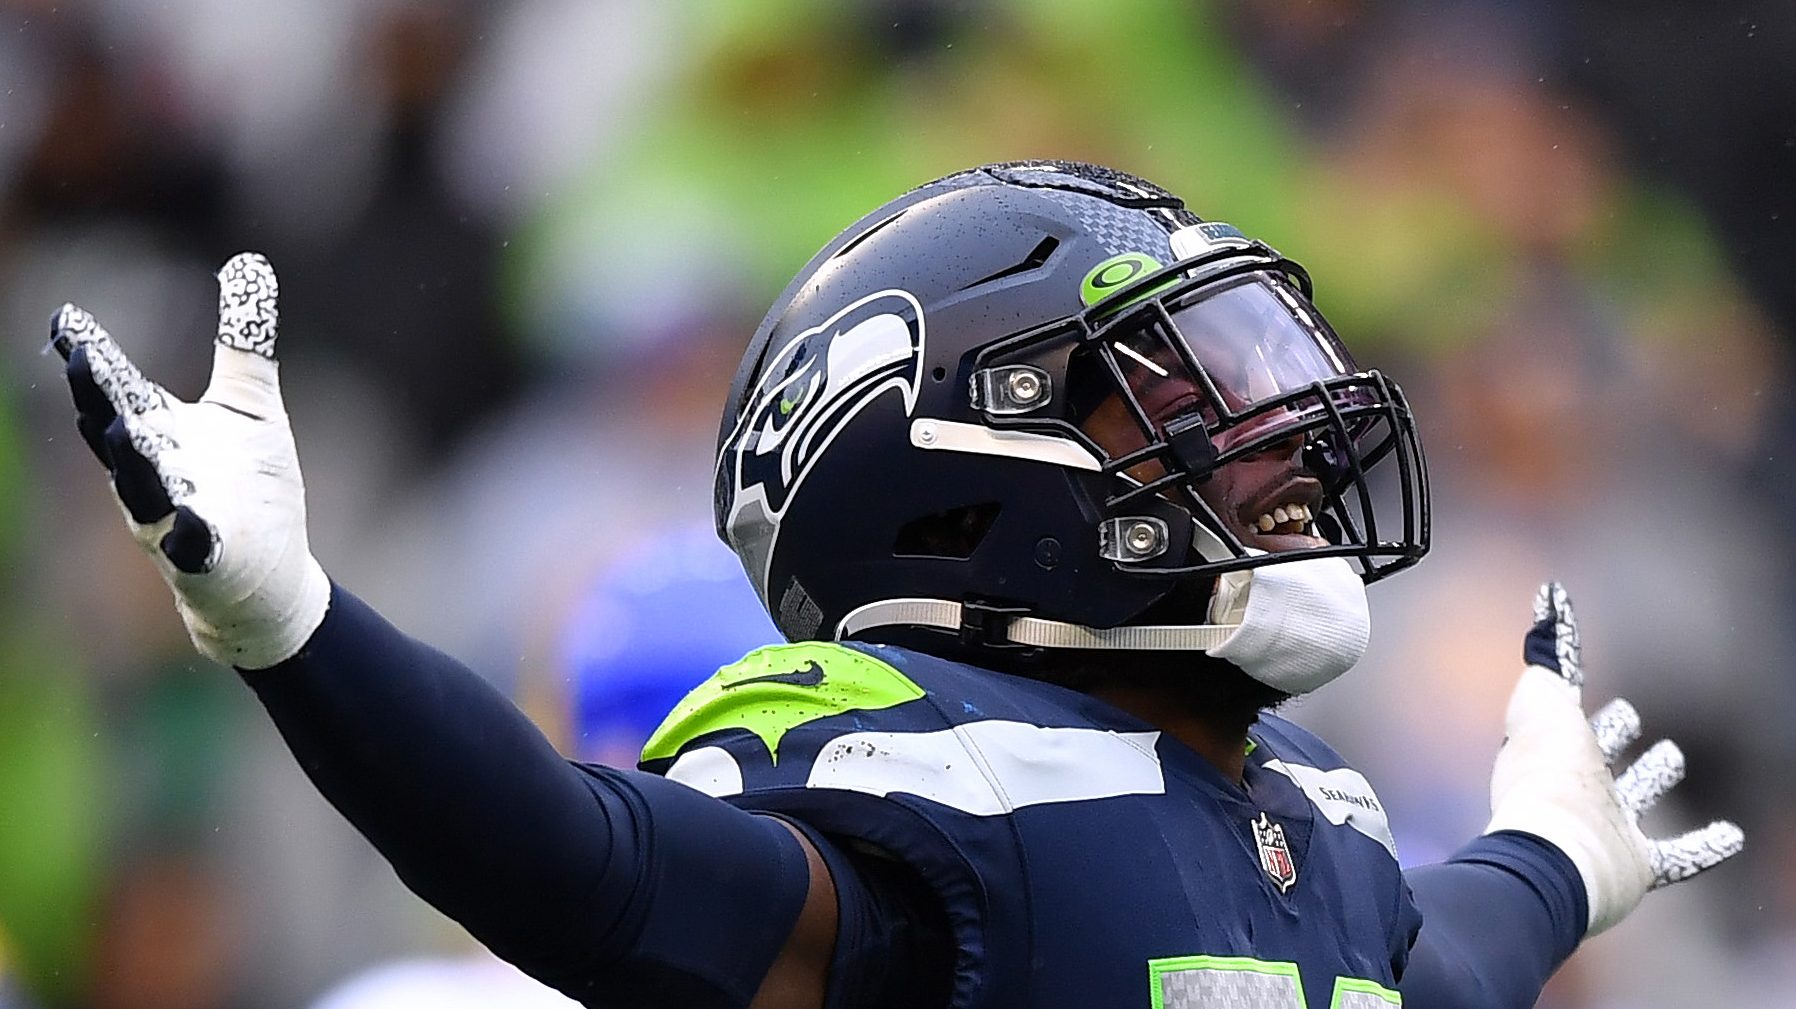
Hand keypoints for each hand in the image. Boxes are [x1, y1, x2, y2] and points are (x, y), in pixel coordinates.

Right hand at [51, 253, 328, 669]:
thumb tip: (248, 260)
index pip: (116, 385)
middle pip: (115, 428)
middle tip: (80, 355)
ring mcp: (171, 515)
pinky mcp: (205, 556)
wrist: (267, 576)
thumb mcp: (250, 403)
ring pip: (141, 487)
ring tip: (122, 427)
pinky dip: (187, 532)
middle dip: (97, 396)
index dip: (90, 354)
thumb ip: (244, 337)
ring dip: (131, 459)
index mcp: (157, 429)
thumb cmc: (250, 487)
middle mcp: (152, 470)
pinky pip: (190, 545)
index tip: (66, 318)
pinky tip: (189, 520)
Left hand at [1484, 582, 1742, 934]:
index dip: (1581, 700)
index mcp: (1553, 754)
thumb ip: (1552, 652)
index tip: (1603, 688)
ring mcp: (1606, 829)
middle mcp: (1577, 790)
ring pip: (1635, 798)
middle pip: (1599, 758)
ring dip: (1652, 780)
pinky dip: (1705, 847)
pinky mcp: (1635, 867)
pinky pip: (1678, 856)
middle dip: (1611, 738)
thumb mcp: (1545, 700)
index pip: (1570, 719)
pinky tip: (1733, 836)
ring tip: (1671, 758)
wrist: (1556, 855)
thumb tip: (1549, 595)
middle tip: (1628, 717)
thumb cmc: (1550, 776)